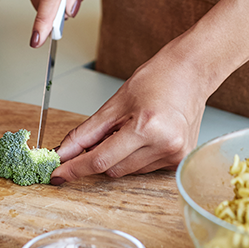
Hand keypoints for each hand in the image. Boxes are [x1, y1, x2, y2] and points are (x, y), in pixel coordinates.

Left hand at [51, 49, 208, 181]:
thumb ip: (86, 133)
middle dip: (99, 156)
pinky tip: (146, 135)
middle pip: (113, 169)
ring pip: (128, 171)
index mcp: (146, 127)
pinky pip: (144, 168)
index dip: (75, 168)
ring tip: (133, 126)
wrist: (191, 73)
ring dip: (119, 156)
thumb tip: (63, 153)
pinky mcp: (180, 160)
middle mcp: (165, 145)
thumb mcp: (115, 103)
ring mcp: (175, 155)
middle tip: (104, 132)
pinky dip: (135, 156)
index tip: (57, 174)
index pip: (101, 160)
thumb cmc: (157, 80)